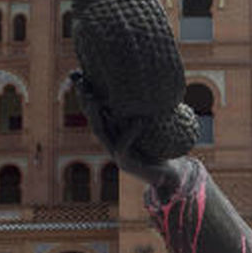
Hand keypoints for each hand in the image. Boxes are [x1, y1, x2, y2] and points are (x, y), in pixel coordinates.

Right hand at [71, 72, 179, 188]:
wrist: (170, 174)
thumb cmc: (161, 148)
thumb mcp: (150, 126)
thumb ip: (142, 111)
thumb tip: (145, 85)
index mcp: (115, 133)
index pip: (97, 113)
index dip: (88, 97)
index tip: (82, 77)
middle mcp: (111, 143)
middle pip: (94, 121)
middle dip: (86, 103)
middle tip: (81, 85)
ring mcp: (117, 155)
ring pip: (101, 133)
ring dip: (97, 116)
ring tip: (96, 99)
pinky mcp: (126, 164)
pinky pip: (122, 146)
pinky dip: (130, 132)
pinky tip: (139, 121)